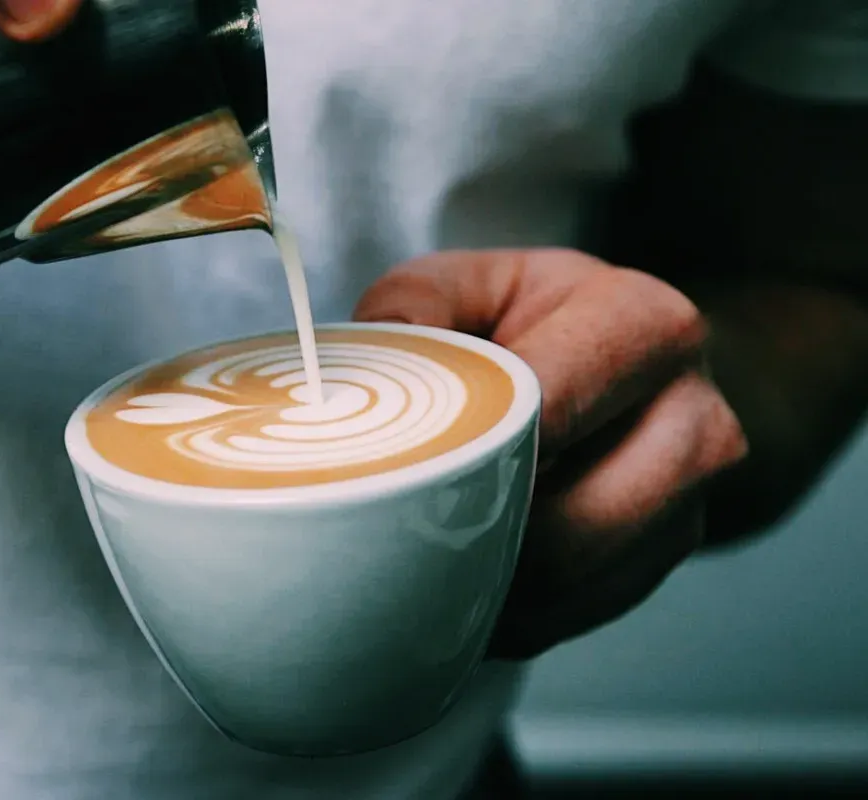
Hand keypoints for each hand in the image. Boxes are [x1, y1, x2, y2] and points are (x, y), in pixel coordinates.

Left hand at [355, 249, 748, 657]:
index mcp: (644, 324)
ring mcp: (693, 494)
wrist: (632, 358)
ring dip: (492, 584)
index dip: (471, 453)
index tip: (406, 474)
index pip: (550, 409)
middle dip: (478, 535)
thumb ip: (411, 310)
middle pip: (572, 520)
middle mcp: (692, 412)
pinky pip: (580, 608)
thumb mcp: (467, 285)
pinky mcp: (674, 551)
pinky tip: (466, 582)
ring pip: (574, 578)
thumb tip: (358, 378)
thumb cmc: (532, 318)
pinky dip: (515, 609)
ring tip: (422, 564)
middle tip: (401, 536)